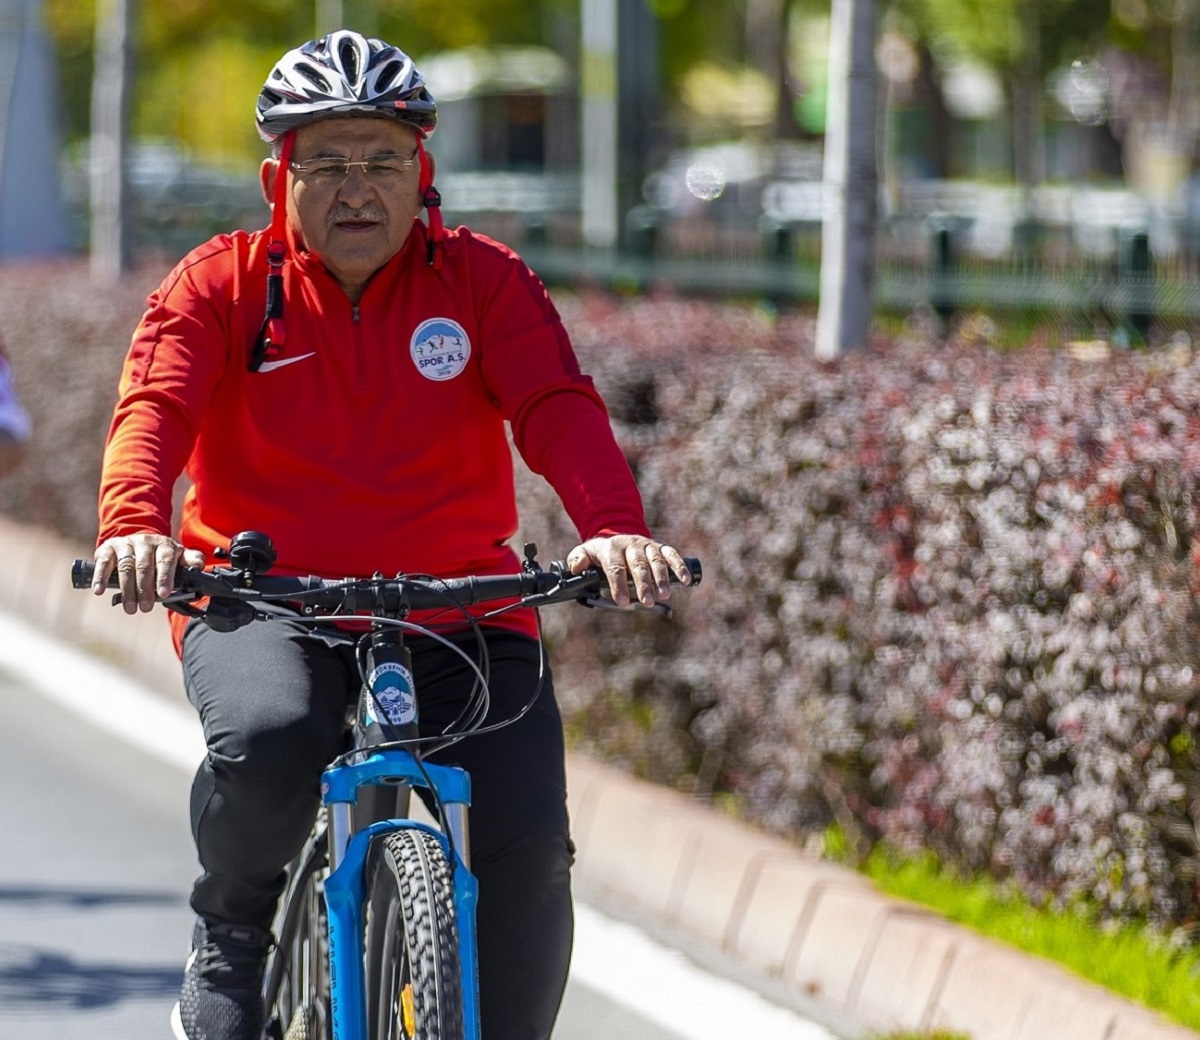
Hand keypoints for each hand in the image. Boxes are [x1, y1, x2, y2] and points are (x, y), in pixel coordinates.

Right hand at [92, 533, 204, 613]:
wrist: (139, 541)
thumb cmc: (160, 555)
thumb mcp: (178, 556)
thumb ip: (190, 560)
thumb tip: (200, 566)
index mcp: (164, 545)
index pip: (165, 560)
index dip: (164, 577)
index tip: (164, 593)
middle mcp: (144, 542)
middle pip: (144, 566)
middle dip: (145, 589)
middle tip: (146, 607)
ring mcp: (125, 544)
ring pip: (125, 567)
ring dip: (127, 589)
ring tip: (130, 608)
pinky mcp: (108, 548)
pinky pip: (103, 563)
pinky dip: (101, 577)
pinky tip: (100, 591)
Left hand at [565, 534, 692, 608]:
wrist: (618, 531)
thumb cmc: (602, 552)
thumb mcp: (585, 552)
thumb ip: (578, 559)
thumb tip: (576, 568)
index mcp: (612, 548)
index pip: (615, 567)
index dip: (619, 585)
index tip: (623, 601)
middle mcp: (631, 545)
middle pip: (638, 565)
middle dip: (643, 584)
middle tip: (647, 601)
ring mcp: (647, 545)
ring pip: (656, 560)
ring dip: (661, 578)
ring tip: (664, 595)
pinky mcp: (660, 547)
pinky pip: (672, 555)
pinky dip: (679, 566)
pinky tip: (686, 580)